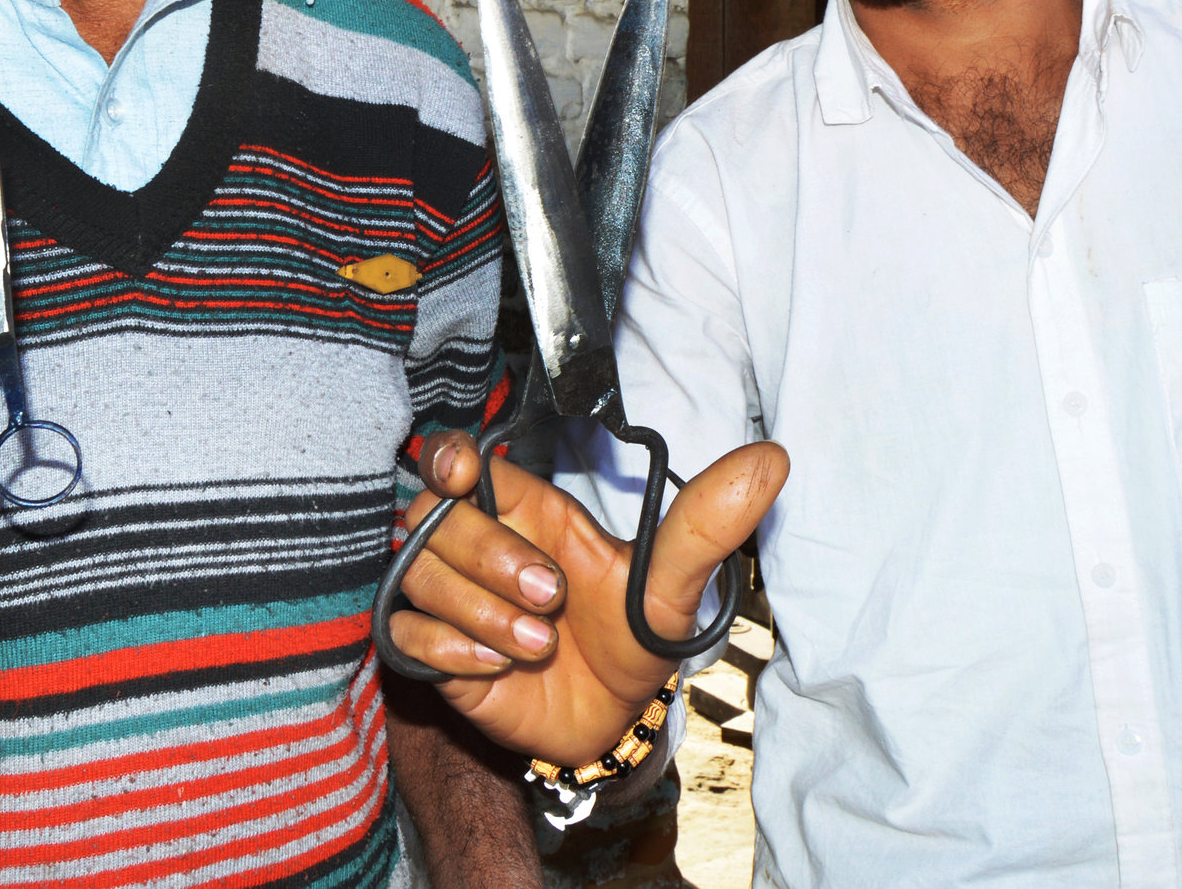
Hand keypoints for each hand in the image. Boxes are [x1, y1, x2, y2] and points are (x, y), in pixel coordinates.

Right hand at [385, 430, 786, 766]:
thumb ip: (707, 521)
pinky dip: (455, 651)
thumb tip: (771, 460)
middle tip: (552, 595)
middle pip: (434, 516)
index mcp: (527, 511)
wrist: (615, 721)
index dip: (449, 459)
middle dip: (491, 556)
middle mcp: (478, 546)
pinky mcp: (436, 651)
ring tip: (539, 644)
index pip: (459, 461)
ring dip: (484, 613)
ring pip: (421, 576)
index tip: (463, 474)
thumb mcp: (673, 584)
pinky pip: (410, 633)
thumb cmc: (634, 638)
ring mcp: (453, 598)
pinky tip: (499, 668)